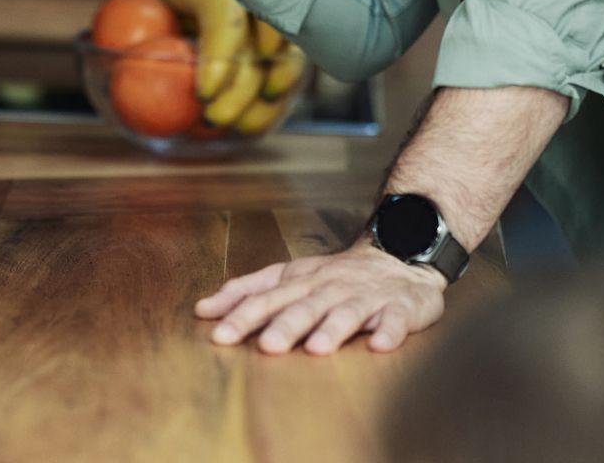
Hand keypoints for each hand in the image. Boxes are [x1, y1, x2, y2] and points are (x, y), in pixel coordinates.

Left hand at [195, 241, 446, 354]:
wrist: (397, 255)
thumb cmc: (333, 276)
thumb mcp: (287, 277)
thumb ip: (246, 292)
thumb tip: (202, 310)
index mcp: (300, 283)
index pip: (267, 299)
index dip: (243, 317)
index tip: (219, 336)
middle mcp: (329, 289)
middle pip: (305, 307)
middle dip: (286, 326)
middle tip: (267, 346)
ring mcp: (366, 297)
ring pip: (347, 312)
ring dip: (332, 329)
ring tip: (317, 348)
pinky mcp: (400, 307)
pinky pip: (396, 319)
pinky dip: (389, 331)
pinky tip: (380, 344)